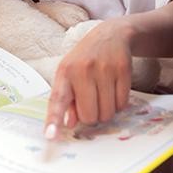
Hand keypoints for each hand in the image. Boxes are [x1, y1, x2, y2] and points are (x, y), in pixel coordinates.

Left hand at [44, 18, 134, 139]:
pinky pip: (122, 104)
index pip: (57, 99)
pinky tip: (114, 88)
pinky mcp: (122, 69)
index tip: (50, 136)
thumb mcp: (70, 74)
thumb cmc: (85, 59)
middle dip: (92, 115)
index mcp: (65, 71)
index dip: (54, 119)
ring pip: (107, 113)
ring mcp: (104, 69)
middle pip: (89, 116)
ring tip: (103, 93)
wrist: (111, 35)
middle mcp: (83, 69)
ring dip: (106, 110)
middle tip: (92, 101)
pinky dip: (118, 103)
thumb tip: (69, 123)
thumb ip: (67, 100)